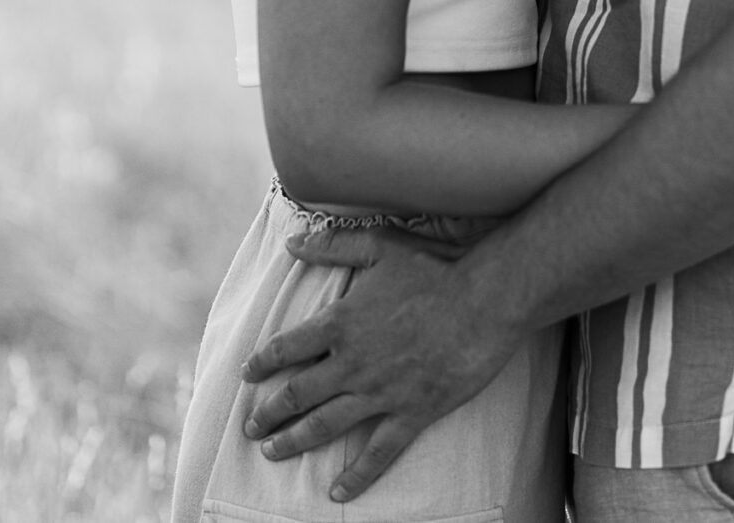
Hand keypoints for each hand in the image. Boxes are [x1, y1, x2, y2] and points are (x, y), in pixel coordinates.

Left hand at [240, 225, 528, 501]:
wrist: (485, 301)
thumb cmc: (436, 269)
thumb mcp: (380, 245)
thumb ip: (333, 244)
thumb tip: (292, 241)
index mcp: (341, 323)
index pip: (286, 347)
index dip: (262, 362)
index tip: (247, 374)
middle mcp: (352, 363)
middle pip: (297, 394)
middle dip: (268, 414)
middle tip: (251, 427)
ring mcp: (380, 393)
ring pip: (324, 426)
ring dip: (293, 442)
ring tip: (272, 453)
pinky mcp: (411, 413)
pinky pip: (378, 452)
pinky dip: (357, 476)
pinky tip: (338, 492)